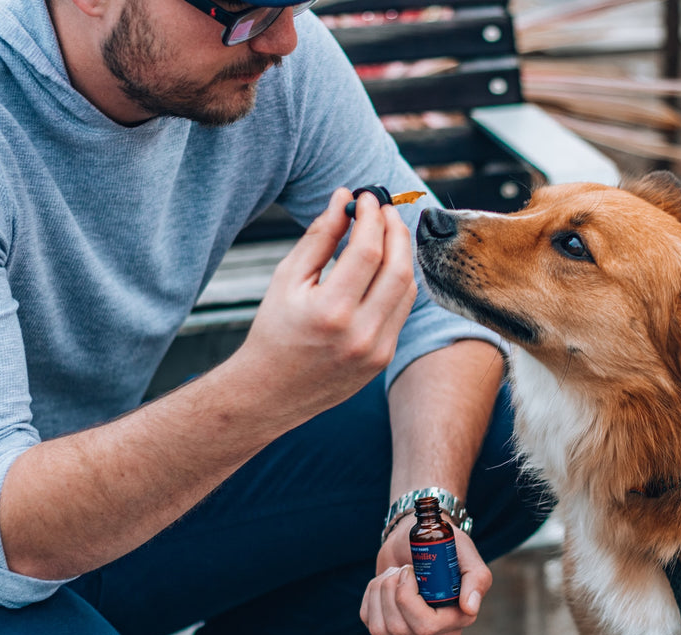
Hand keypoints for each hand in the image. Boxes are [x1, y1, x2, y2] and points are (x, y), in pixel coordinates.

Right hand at [237, 188, 416, 423]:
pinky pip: (403, 310)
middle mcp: (360, 333)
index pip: (368, 251)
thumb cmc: (275, 330)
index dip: (372, 217)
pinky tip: (386, 264)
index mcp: (331, 311)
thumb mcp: (288, 279)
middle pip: (398, 267)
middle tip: (384, 208)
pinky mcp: (385, 357)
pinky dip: (398, 280)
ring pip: (408, 288)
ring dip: (402, 253)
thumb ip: (320, 237)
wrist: (272, 391)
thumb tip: (344, 198)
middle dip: (395, 229)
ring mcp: (377, 349)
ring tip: (386, 232)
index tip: (367, 197)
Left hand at [359, 518, 492, 634]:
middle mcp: (436, 633)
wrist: (417, 538)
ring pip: (381, 629)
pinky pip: (369, 621)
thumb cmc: (443, 544)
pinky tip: (385, 581)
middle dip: (392, 591)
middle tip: (404, 569)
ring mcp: (411, 634)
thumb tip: (469, 608)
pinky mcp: (388, 627)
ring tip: (395, 573)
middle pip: (400, 628)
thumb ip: (476, 578)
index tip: (410, 571)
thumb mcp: (464, 553)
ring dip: (381, 591)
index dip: (408, 598)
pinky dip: (371, 594)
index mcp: (457, 618)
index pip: (426, 626)